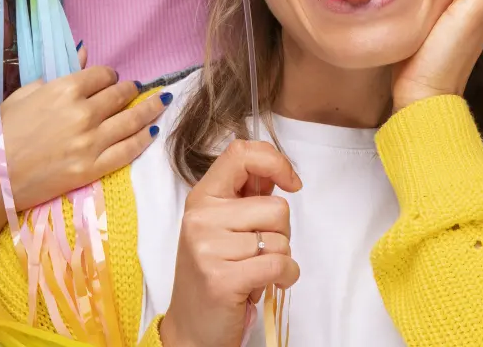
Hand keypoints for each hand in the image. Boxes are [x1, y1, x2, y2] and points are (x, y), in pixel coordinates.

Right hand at [0, 47, 167, 261]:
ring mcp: (90, 142)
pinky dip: (143, 139)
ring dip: (150, 109)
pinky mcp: (91, 169)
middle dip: (131, 90)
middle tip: (139, 89)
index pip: (102, 75)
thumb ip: (58, 74)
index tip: (109, 79)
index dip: (108, 76)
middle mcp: (82, 112)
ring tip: (162, 102)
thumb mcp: (23, 94)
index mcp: (63, 89)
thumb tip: (84, 52)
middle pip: (120, 95)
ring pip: (131, 121)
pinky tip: (151, 132)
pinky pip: (127, 151)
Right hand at [160, 140, 302, 346]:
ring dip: (281, 259)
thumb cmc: (214, 276)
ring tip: (254, 271)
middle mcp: (201, 218)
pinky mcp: (222, 278)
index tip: (291, 182)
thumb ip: (246, 198)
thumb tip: (277, 173)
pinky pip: (280, 264)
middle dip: (281, 234)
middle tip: (257, 252)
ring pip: (281, 239)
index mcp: (202, 198)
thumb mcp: (222, 229)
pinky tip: (268, 285)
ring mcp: (208, 248)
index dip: (275, 162)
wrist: (191, 330)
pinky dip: (286, 277)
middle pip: (277, 208)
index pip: (241, 154)